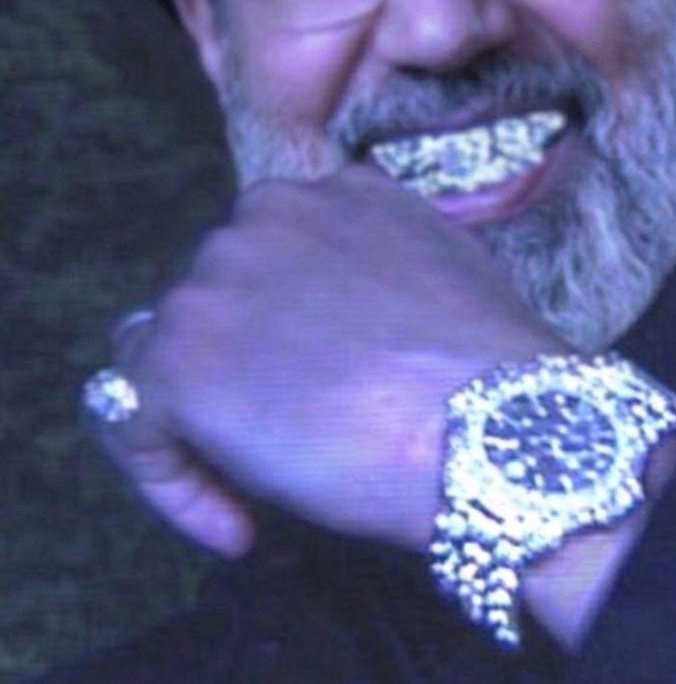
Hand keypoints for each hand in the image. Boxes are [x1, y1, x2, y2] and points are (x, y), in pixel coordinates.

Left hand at [99, 166, 560, 556]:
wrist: (487, 426)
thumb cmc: (489, 364)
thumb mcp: (445, 263)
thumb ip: (380, 255)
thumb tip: (351, 299)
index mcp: (329, 194)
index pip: (272, 256)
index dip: (284, 325)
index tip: (313, 385)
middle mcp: (261, 217)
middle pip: (218, 298)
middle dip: (245, 363)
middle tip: (294, 432)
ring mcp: (214, 283)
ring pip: (166, 353)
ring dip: (207, 415)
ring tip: (263, 480)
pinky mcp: (177, 360)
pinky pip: (140, 425)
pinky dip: (177, 479)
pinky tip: (236, 526)